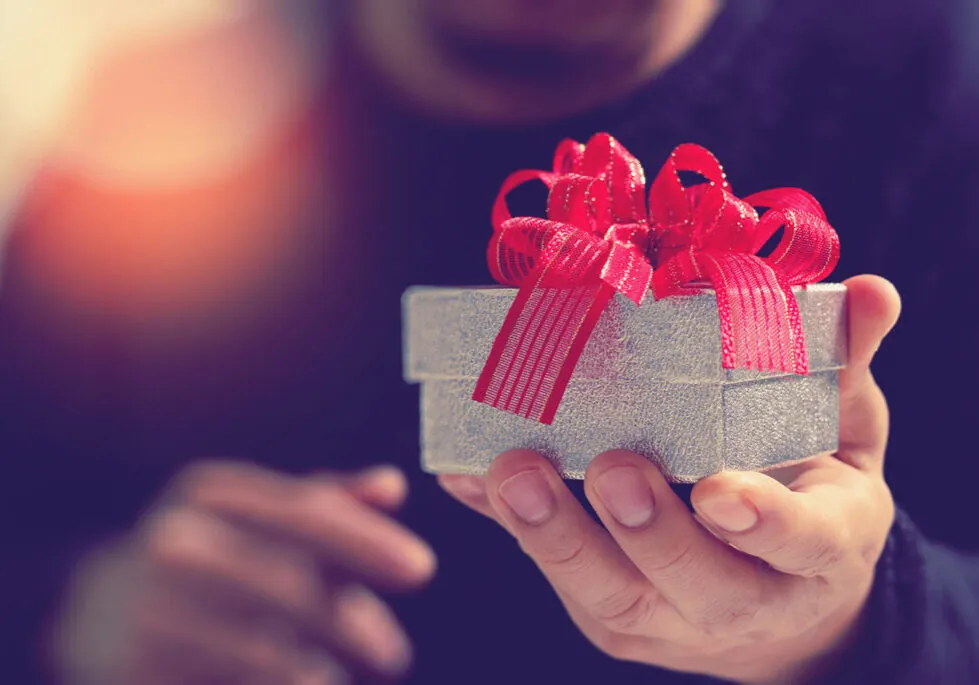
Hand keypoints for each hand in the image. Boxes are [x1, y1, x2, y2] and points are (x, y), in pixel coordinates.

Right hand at [54, 462, 435, 684]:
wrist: (98, 612)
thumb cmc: (212, 554)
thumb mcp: (263, 516)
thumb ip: (331, 503)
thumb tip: (392, 486)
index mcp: (212, 492)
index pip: (304, 512)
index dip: (366, 541)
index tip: (423, 568)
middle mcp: (174, 542)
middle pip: (287, 585)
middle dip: (352, 623)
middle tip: (396, 655)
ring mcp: (145, 611)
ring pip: (261, 651)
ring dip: (318, 673)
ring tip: (339, 682)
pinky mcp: (133, 672)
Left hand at [439, 275, 899, 683]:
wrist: (782, 602)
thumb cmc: (808, 498)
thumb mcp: (842, 437)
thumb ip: (844, 368)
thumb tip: (871, 290)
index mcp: (819, 551)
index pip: (801, 545)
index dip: (763, 522)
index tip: (719, 488)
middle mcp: (745, 598)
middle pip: (695, 584)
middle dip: (647, 532)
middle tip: (609, 467)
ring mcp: (670, 618)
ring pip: (610, 595)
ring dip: (556, 537)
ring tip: (513, 471)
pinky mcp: (610, 614)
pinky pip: (555, 576)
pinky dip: (507, 528)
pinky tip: (465, 477)